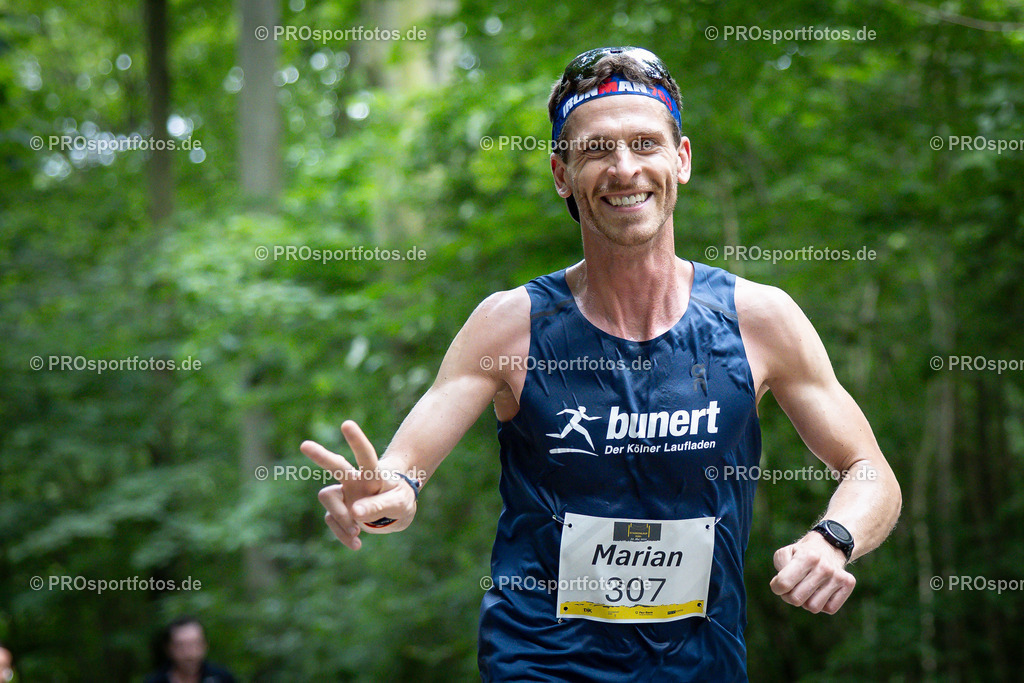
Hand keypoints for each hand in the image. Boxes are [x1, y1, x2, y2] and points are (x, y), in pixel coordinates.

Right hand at [301, 420, 416, 549]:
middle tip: (305, 445)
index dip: (356, 440)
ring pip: (327, 497)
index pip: (365, 454)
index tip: (346, 424)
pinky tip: (356, 543)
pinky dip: (343, 534)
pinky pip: (332, 521)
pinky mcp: (339, 509)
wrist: (395, 510)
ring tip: (357, 532)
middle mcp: (354, 479)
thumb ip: (379, 506)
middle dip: (321, 456)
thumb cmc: (400, 500)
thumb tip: (354, 513)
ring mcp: (344, 493)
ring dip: (340, 517)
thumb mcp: (399, 504)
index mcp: (373, 473)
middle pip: (336, 466)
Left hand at [769, 533, 855, 613]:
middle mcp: (824, 567)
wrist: (828, 546)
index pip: (784, 583)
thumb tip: (783, 586)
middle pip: (796, 599)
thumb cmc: (802, 554)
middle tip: (793, 587)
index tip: (779, 584)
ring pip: (813, 607)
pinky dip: (822, 604)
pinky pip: (829, 608)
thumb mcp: (785, 553)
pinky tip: (821, 591)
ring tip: (808, 588)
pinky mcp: (848, 584)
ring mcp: (838, 576)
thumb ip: (780, 567)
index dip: (776, 587)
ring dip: (806, 601)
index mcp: (807, 557)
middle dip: (789, 596)